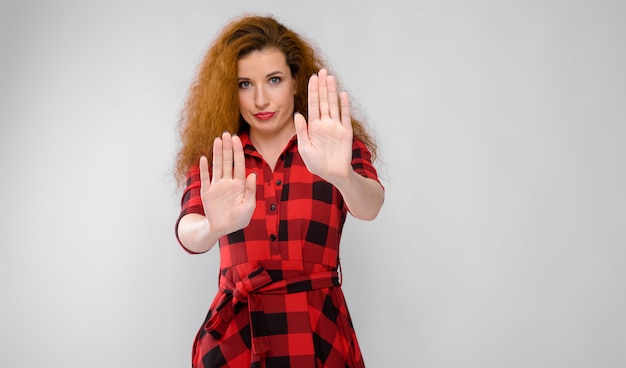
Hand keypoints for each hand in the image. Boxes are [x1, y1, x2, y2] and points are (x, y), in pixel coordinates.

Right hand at [199, 132, 256, 235]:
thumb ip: (251, 190)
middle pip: (227, 161)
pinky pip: (205, 178)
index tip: (237, 138)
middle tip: (226, 133)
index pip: (239, 164)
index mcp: (240, 184)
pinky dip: (204, 169)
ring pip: (217, 166)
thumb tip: (253, 174)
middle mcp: (228, 182)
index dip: (238, 151)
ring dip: (217, 153)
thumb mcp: (249, 206)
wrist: (223, 229)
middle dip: (227, 148)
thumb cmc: (239, 219)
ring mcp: (217, 186)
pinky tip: (204, 158)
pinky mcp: (206, 192)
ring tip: (217, 140)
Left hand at [294, 68, 352, 183]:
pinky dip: (344, 106)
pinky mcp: (346, 132)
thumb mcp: (304, 147)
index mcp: (313, 127)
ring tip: (331, 77)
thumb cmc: (317, 164)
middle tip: (322, 71)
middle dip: (322, 86)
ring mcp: (336, 127)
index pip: (312, 105)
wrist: (333, 175)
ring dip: (332, 91)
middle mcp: (325, 124)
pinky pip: (344, 116)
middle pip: (323, 101)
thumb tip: (297, 114)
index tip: (312, 78)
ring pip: (333, 105)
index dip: (312, 91)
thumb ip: (301, 130)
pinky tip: (342, 94)